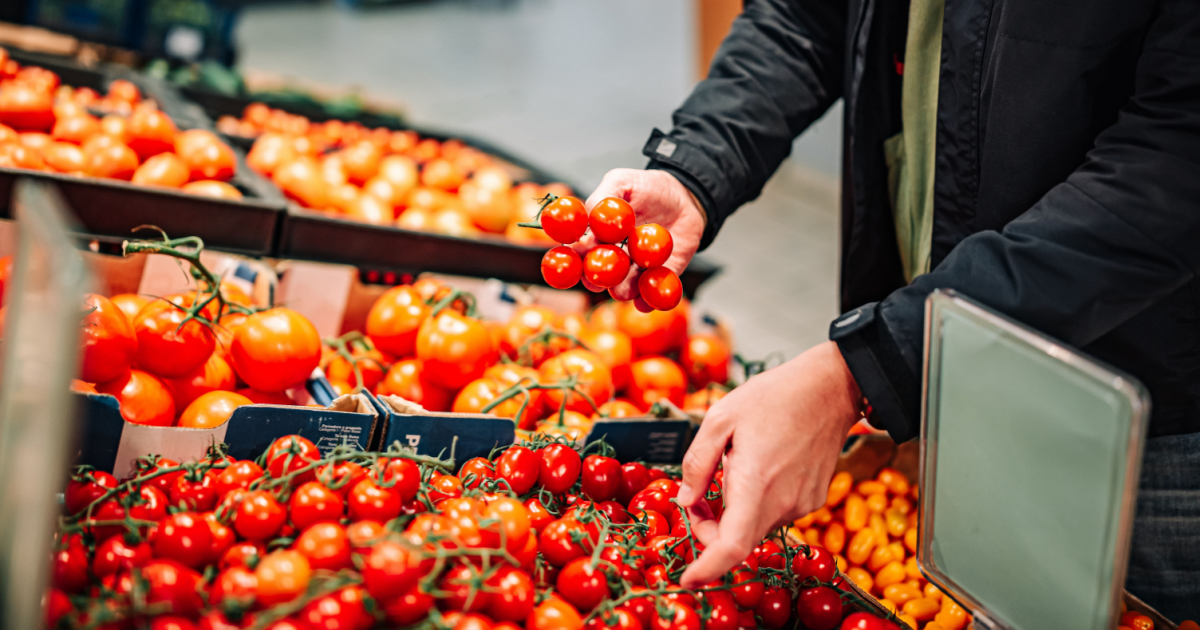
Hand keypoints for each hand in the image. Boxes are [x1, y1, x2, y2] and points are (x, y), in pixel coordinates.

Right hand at [576, 169, 705, 309]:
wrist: (685, 197)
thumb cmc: (649, 188)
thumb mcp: (622, 181)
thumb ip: (603, 197)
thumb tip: (588, 218)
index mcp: (599, 237)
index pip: (581, 252)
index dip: (576, 255)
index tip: (578, 255)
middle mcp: (615, 258)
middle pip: (599, 276)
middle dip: (596, 280)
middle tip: (598, 278)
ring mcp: (637, 270)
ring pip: (624, 288)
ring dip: (621, 291)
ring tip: (623, 290)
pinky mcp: (660, 277)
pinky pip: (652, 294)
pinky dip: (648, 301)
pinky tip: (645, 301)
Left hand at [675, 341, 862, 587]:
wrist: (830, 388)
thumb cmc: (775, 396)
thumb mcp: (720, 418)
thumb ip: (697, 464)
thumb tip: (686, 500)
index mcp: (756, 482)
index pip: (731, 547)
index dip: (707, 569)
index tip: (689, 579)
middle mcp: (783, 501)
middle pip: (739, 542)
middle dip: (710, 532)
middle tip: (696, 501)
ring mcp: (802, 504)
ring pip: (755, 528)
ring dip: (733, 516)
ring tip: (728, 472)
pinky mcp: (813, 500)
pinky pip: (775, 515)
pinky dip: (755, 506)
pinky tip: (755, 472)